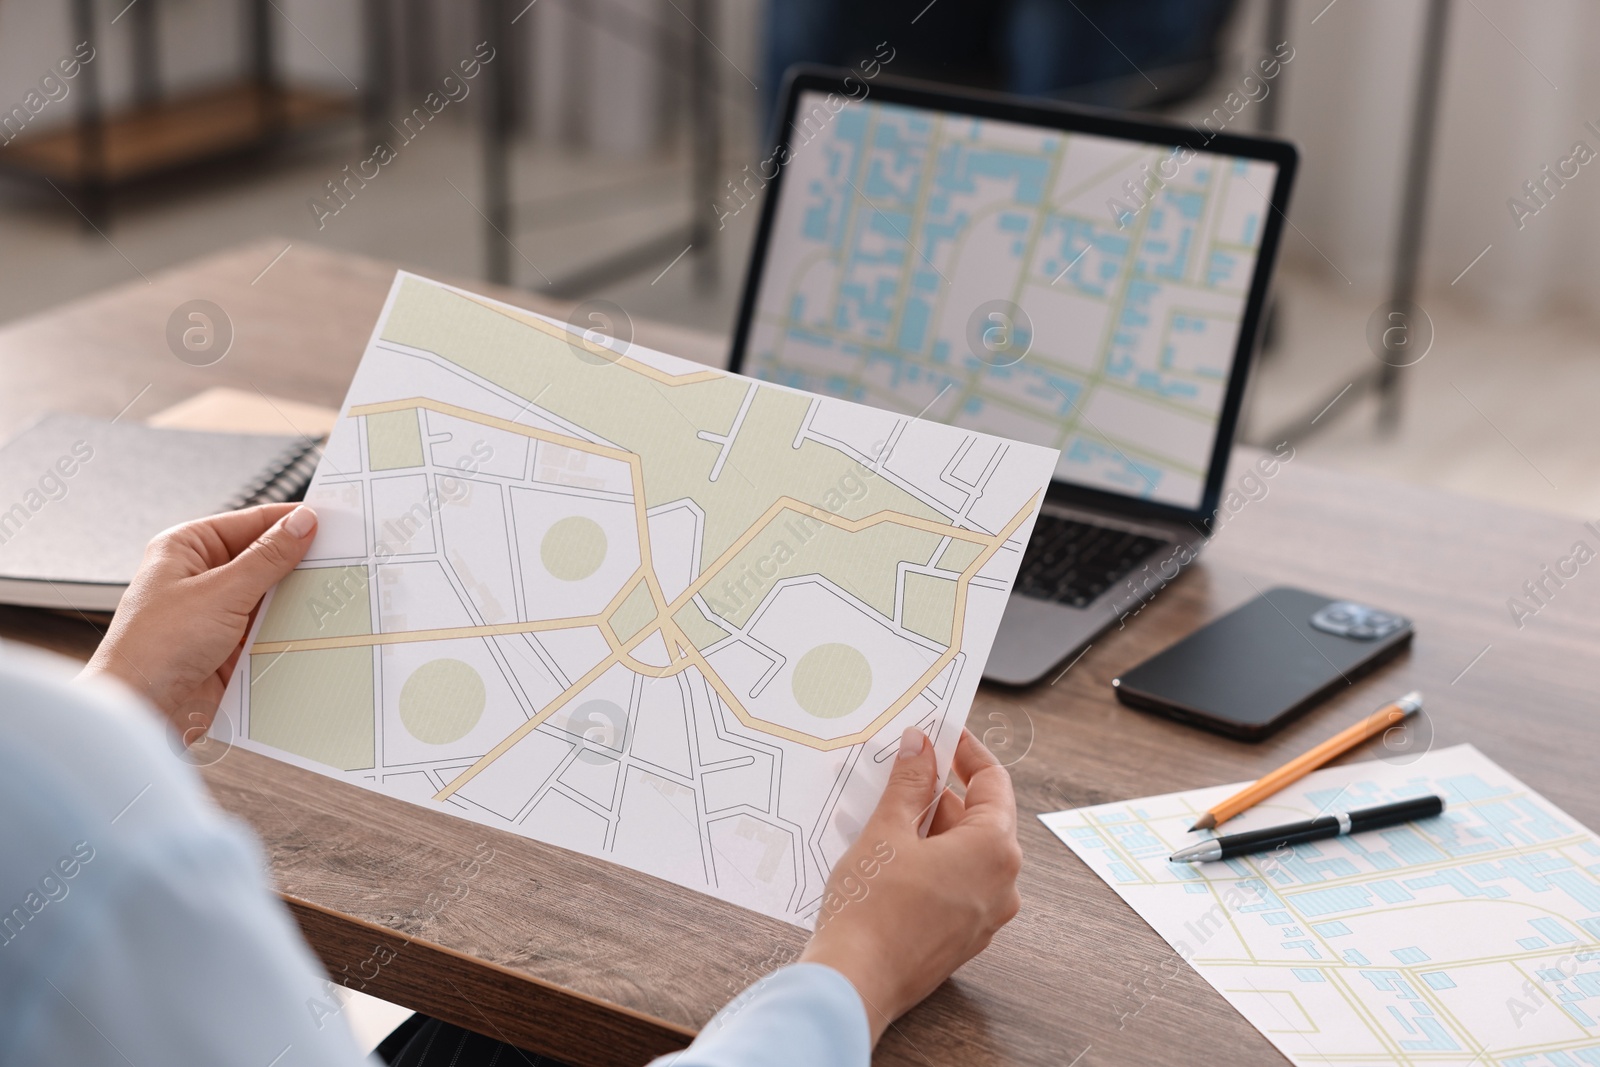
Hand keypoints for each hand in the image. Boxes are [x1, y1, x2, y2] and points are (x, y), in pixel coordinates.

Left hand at [80, 503, 317, 742]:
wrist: (141, 711)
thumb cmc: (156, 646)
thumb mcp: (222, 592)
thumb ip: (268, 557)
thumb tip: (301, 523)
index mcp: (187, 547)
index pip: (250, 522)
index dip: (290, 521)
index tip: (332, 522)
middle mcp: (200, 576)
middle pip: (263, 558)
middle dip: (299, 563)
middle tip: (342, 560)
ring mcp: (216, 612)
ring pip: (270, 595)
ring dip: (295, 599)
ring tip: (332, 594)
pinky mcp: (229, 645)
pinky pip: (269, 628)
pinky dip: (289, 628)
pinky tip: (314, 627)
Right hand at [800, 727, 1021, 1044]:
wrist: (855, 983)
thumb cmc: (871, 910)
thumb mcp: (887, 831)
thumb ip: (909, 783)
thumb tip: (920, 746)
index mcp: (994, 851)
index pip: (993, 782)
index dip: (966, 752)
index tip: (940, 735)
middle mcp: (1001, 885)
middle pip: (978, 818)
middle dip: (939, 792)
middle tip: (900, 771)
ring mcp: (984, 916)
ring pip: (963, 853)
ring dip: (928, 827)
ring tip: (884, 812)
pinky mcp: (961, 937)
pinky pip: (953, 883)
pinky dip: (928, 860)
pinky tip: (888, 853)